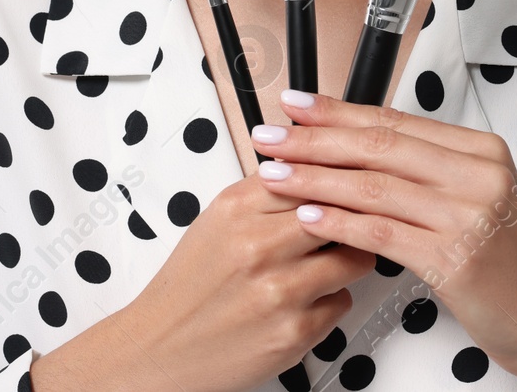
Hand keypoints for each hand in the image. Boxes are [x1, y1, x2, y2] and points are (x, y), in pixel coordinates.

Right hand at [116, 172, 376, 391]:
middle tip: (347, 225)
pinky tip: (305, 300)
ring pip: (353, 259)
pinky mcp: (296, 331)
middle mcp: (257, 246)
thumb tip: (308, 168)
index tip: (341, 185)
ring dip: (348, 260)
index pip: (309, 174)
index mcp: (235, 210)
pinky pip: (342, 301)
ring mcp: (280, 290)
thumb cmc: (191, 286)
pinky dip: (331, 299)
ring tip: (327, 264)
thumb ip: (262, 195)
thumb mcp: (215, 222)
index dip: (332, 180)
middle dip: (349, 220)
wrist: (163, 347)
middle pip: (338, 213)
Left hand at [250, 90, 516, 375]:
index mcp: (480, 151)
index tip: (296, 106)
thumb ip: (426, 170)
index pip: (393, 121)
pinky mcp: (457, 259)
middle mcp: (477, 176)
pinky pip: (383, 233)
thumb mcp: (475, 199)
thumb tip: (352, 145)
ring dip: (315, 179)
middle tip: (270, 138)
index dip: (336, 112)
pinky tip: (308, 216)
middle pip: (378, 146)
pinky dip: (340, 223)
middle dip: (314, 140)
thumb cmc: (510, 265)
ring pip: (373, 186)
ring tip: (274, 175)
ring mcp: (469, 216)